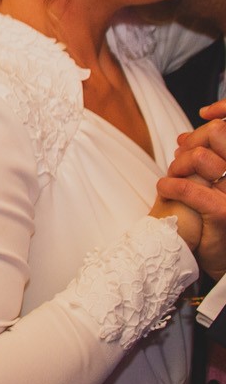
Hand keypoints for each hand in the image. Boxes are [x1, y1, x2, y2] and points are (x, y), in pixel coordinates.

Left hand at [158, 120, 225, 275]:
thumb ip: (200, 160)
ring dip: (177, 165)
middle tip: (179, 165)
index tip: (187, 141)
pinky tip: (164, 189)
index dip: (206, 128)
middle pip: (217, 133)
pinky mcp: (224, 212)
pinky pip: (190, 188)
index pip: (223, 130)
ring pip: (201, 157)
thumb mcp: (203, 184)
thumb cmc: (202, 218)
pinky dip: (170, 185)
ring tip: (172, 179)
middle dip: (191, 144)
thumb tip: (182, 137)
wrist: (203, 255)